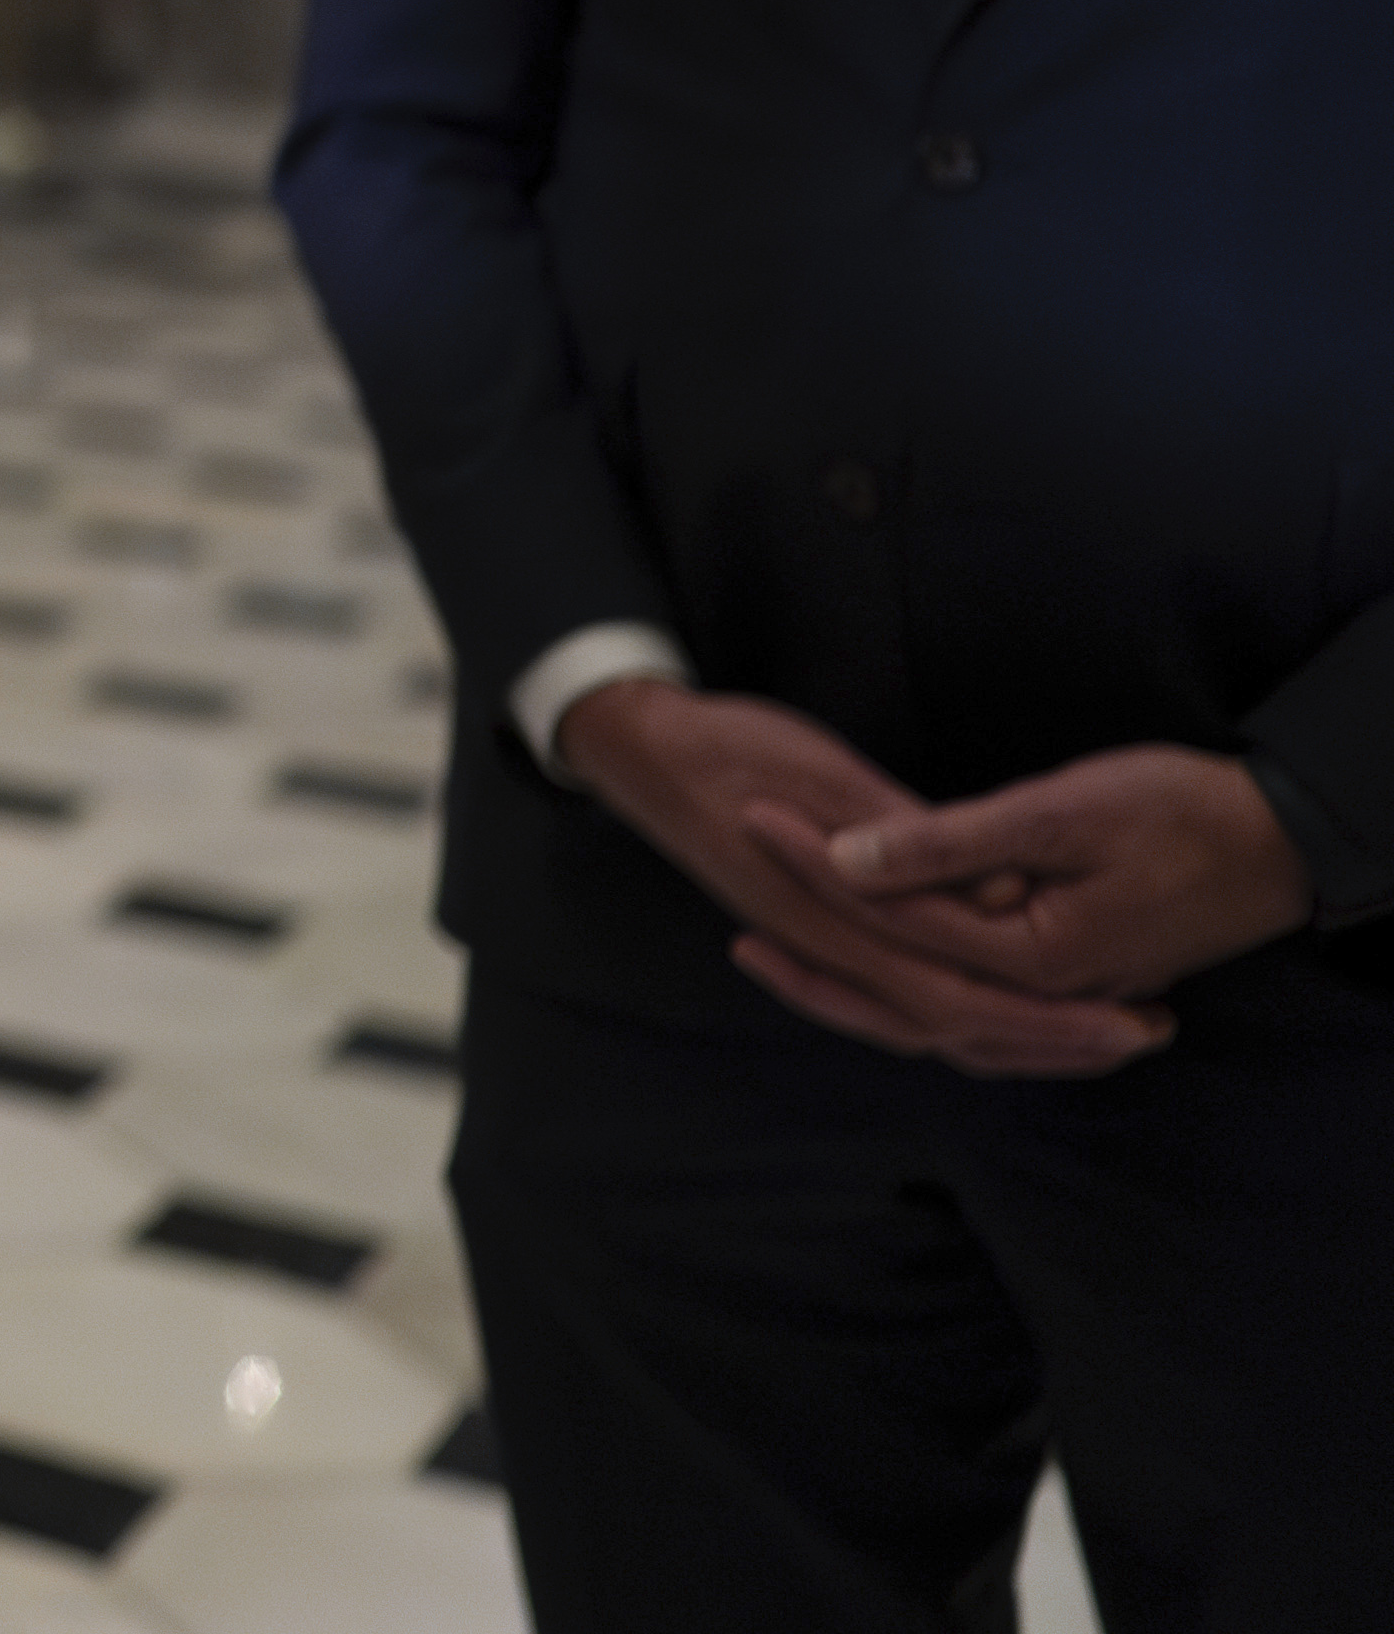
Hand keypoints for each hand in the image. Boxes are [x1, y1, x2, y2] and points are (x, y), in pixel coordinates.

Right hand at [557, 679, 1165, 1076]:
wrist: (640, 753)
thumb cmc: (729, 747)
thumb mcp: (821, 770)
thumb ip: (899, 833)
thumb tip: (987, 882)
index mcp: (827, 916)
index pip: (951, 996)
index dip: (1044, 1017)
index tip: (1129, 1017)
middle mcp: (826, 949)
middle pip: (953, 1028)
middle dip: (1055, 1040)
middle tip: (1147, 1035)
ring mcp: (818, 946)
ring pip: (928, 1023)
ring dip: (1020, 1036)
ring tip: (1101, 1032)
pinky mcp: (818, 933)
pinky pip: (900, 998)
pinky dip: (965, 1012)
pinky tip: (1007, 1000)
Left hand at [760, 744, 1307, 1014]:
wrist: (1277, 840)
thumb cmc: (1180, 810)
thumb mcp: (1061, 811)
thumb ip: (952, 843)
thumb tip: (850, 857)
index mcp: (1035, 958)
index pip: (897, 932)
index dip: (818, 879)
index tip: (752, 826)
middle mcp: (1042, 996)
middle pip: (905, 1002)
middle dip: (817, 971)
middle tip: (737, 935)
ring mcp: (1059, 999)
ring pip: (935, 1023)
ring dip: (856, 1000)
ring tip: (774, 964)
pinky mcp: (1067, 984)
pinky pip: (971, 1017)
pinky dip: (912, 1004)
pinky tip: (873, 976)